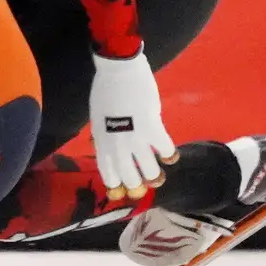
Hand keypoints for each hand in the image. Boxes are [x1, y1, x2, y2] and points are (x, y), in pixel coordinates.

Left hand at [89, 48, 177, 199]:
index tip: (121, 194)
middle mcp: (116, 145)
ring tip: (159, 177)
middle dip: (137, 186)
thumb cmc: (105, 91)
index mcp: (100, 141)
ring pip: (149, 170)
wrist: (118, 71)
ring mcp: (135, 138)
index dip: (115, 185)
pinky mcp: (153, 128)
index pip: (107, 172)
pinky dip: (169, 155)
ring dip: (155, 176)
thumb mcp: (96, 117)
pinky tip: (170, 156)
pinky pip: (165, 150)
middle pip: (129, 176)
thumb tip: (97, 145)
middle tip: (145, 186)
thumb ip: (100, 134)